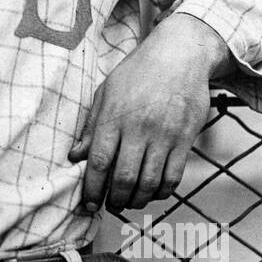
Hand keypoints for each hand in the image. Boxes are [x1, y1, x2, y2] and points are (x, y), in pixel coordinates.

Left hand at [68, 15, 228, 214]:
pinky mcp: (185, 138)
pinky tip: (154, 192)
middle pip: (124, 178)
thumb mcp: (106, 92)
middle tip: (110, 206)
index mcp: (114, 117)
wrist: (179, 55)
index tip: (89, 203)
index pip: (99, 162)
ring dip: (138, 200)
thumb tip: (75, 156)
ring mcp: (164, 134)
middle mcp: (138, 128)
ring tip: (130, 202)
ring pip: (149, 182)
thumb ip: (92, 127)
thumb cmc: (137, 73)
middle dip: (114, 200)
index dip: (92, 189)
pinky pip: (173, 176)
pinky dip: (162, 192)